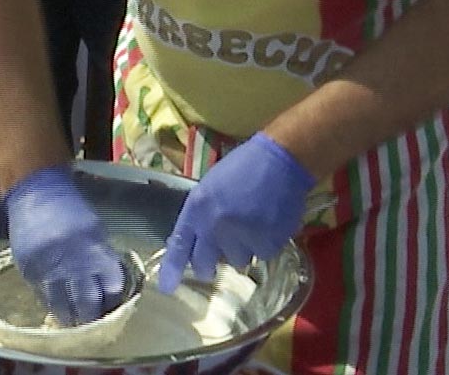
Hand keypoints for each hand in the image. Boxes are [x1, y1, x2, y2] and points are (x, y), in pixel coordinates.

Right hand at [3, 167, 127, 325]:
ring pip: (61, 305)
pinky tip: (57, 308)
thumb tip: (110, 285)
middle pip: (87, 301)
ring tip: (75, 322)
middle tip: (95, 323)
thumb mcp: (94, 229)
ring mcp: (47, 266)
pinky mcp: (28, 269)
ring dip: (70, 317)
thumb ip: (101, 256)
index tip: (113, 308)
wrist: (35, 193)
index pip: (111, 285)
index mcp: (93, 247)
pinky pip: (42, 296)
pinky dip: (51, 304)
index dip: (113, 301)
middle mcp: (71, 259)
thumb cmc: (69, 209)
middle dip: (93, 316)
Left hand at [156, 132, 314, 293]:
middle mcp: (215, 226)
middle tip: (218, 254)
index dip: (172, 268)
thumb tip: (197, 240)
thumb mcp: (211, 186)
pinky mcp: (265, 244)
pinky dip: (265, 244)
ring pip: (236, 260)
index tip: (168, 287)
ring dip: (242, 249)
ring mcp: (240, 237)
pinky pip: (261, 255)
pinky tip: (268, 223)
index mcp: (198, 207)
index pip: (180, 244)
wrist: (280, 161)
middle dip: (209, 264)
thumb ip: (201, 214)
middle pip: (205, 263)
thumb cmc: (244, 167)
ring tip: (252, 224)